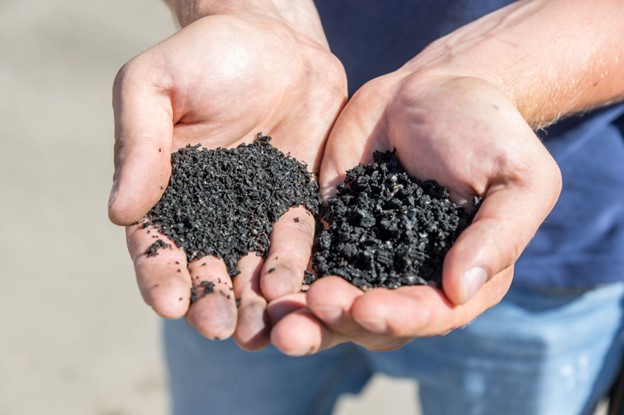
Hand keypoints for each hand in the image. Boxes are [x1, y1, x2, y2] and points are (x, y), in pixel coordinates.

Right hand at [109, 14, 345, 348]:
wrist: (273, 41)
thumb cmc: (203, 55)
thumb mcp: (154, 85)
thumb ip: (139, 145)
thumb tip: (119, 212)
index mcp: (168, 192)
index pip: (157, 246)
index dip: (160, 276)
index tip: (169, 302)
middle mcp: (213, 212)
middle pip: (208, 269)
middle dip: (212, 301)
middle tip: (219, 327)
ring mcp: (258, 211)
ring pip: (255, 267)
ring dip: (257, 301)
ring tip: (263, 329)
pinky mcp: (299, 201)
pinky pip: (300, 240)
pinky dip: (298, 266)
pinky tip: (301, 288)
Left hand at [270, 73, 560, 354]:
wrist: (434, 90)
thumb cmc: (488, 130)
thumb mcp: (518, 177)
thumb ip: (499, 234)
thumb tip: (460, 290)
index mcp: (459, 277)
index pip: (429, 313)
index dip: (398, 318)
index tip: (366, 307)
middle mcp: (408, 278)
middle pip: (371, 321)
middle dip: (337, 324)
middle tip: (304, 317)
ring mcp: (364, 256)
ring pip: (330, 302)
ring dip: (301, 315)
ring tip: (274, 315)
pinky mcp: (330, 230)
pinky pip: (304, 260)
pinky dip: (283, 276)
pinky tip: (259, 284)